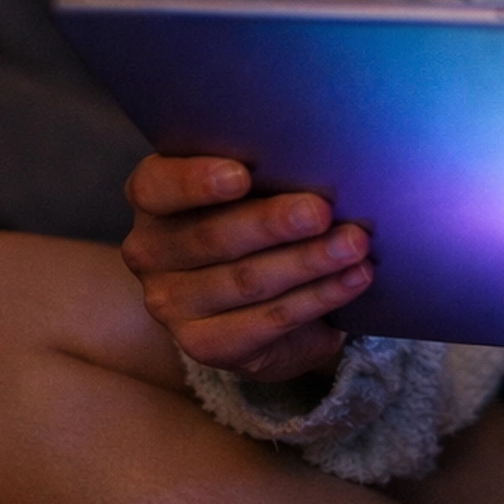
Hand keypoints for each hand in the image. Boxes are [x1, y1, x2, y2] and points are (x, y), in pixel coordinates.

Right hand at [121, 152, 372, 384]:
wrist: (251, 298)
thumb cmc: (253, 218)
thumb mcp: (250, 188)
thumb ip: (265, 171)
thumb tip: (320, 157)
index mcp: (153, 198)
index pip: (158, 187)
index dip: (196, 181)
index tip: (241, 175)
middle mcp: (150, 252)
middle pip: (212, 236)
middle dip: (273, 223)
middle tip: (321, 212)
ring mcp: (172, 304)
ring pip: (247, 281)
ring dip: (308, 261)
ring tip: (353, 245)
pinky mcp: (204, 346)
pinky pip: (268, 321)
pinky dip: (318, 297)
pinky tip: (352, 279)